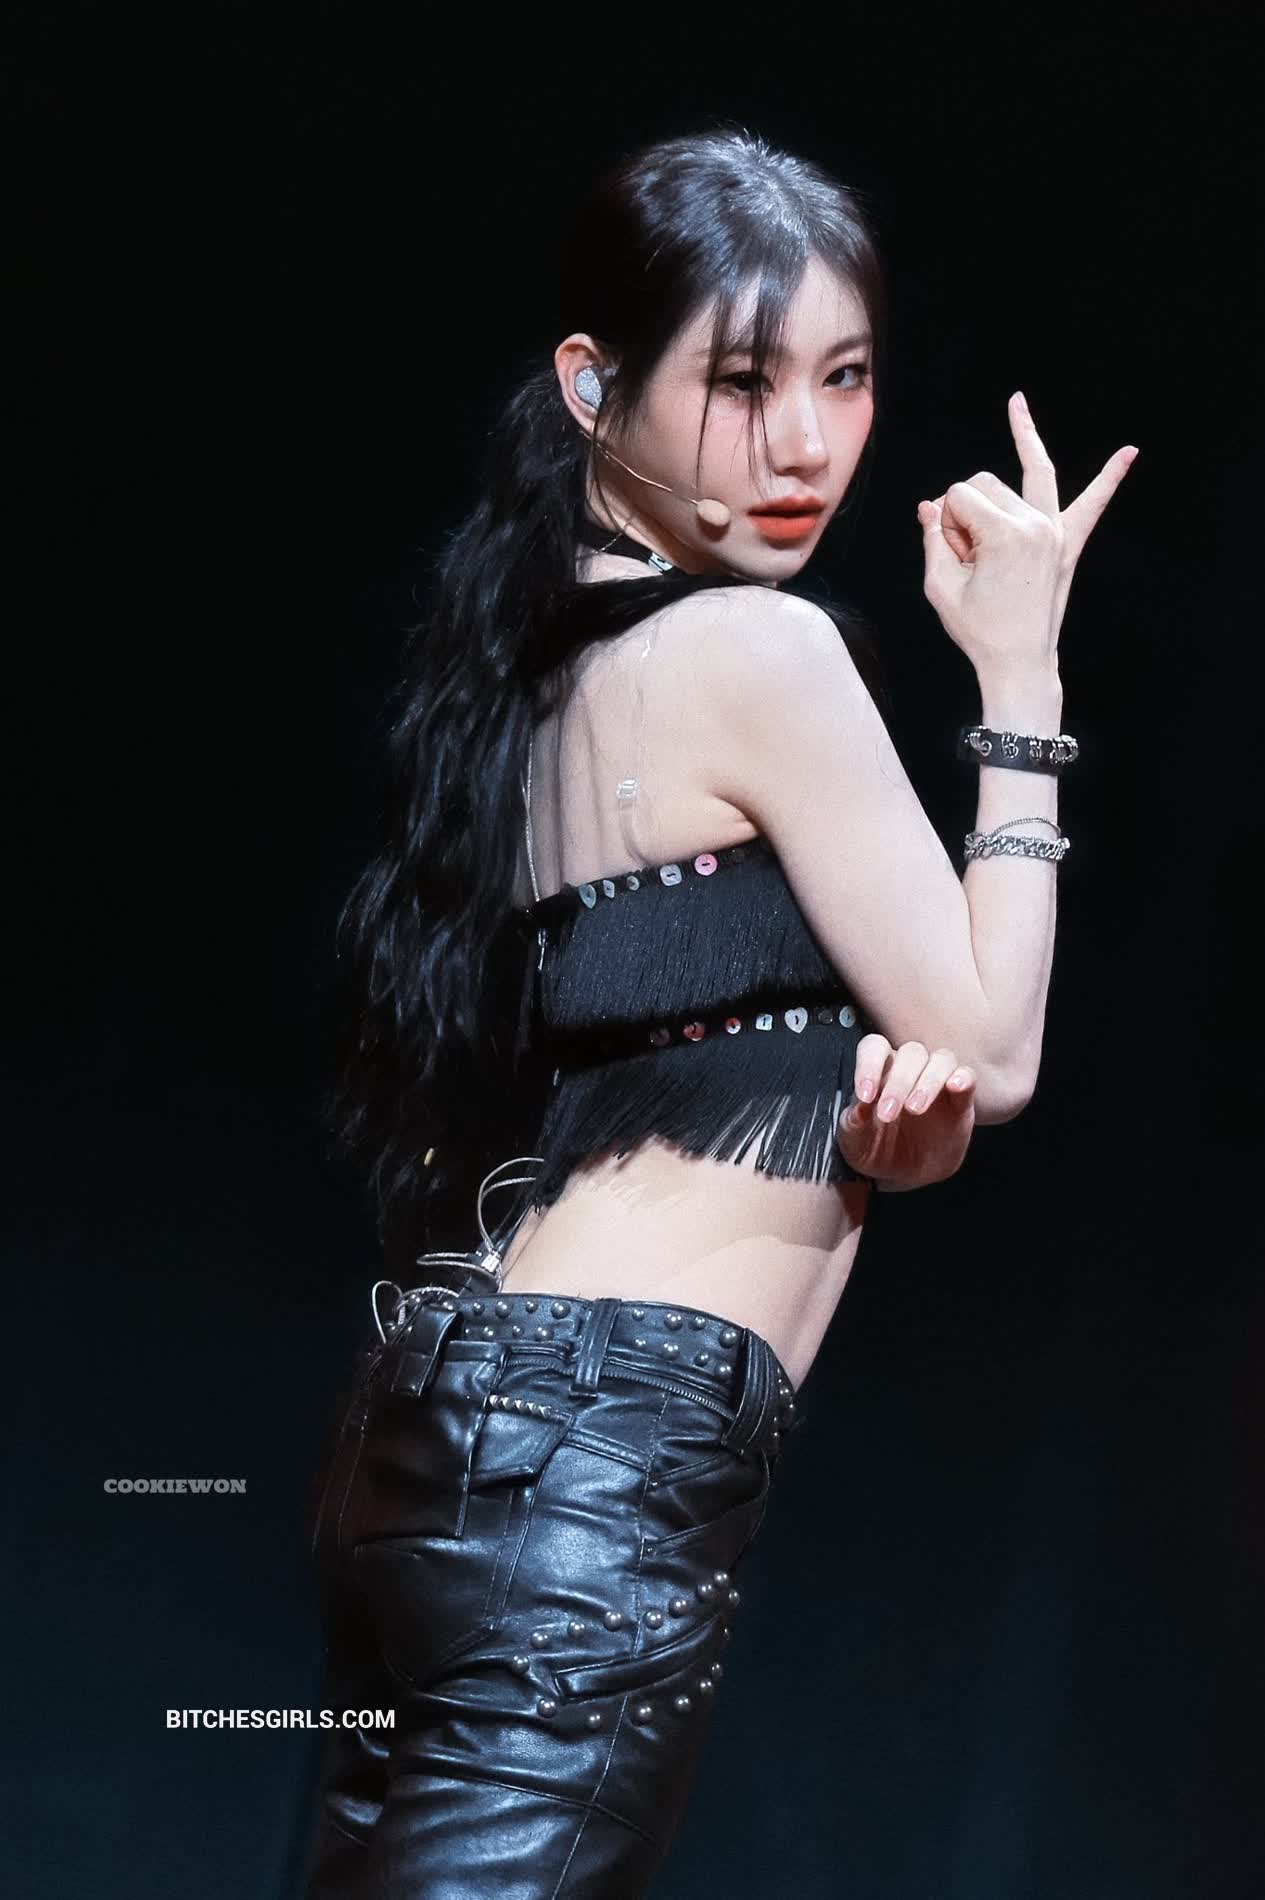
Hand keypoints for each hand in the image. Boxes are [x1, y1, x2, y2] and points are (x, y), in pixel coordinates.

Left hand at [836, 1035, 976, 1190]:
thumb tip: (858, 1109)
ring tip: (914, 1109)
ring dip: (928, 1081)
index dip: (869, 1064)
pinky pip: (968, 1076)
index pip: (875, 1048)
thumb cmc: (877, 1150)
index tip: (865, 1095)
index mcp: (880, 1072)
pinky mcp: (961, 1101)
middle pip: (911, 1053)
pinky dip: (963, 1078)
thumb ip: (852, 1125)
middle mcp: (910, 1071)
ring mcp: (938, 1083)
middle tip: (888, 1114)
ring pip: (941, 1059)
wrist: (906, 1175)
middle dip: (898, 1082)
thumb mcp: (855, 1144)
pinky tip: (955, 1087)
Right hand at [917, 392, 1137, 674]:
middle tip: (964, 555)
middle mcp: (1036, 525)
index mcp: (1005, 535)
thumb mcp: (940, 586)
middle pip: (987, 481)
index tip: (950, 554)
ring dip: (1001, 488)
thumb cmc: (979, 629)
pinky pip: (1093, 505)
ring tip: (1013, 415)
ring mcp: (1057, 533)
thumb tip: (929, 507)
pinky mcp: (1069, 545)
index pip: (960, 494)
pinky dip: (1110, 478)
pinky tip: (1130, 452)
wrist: (1018, 662)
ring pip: (1028, 475)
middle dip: (966, 511)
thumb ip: (932, 539)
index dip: (945, 521)